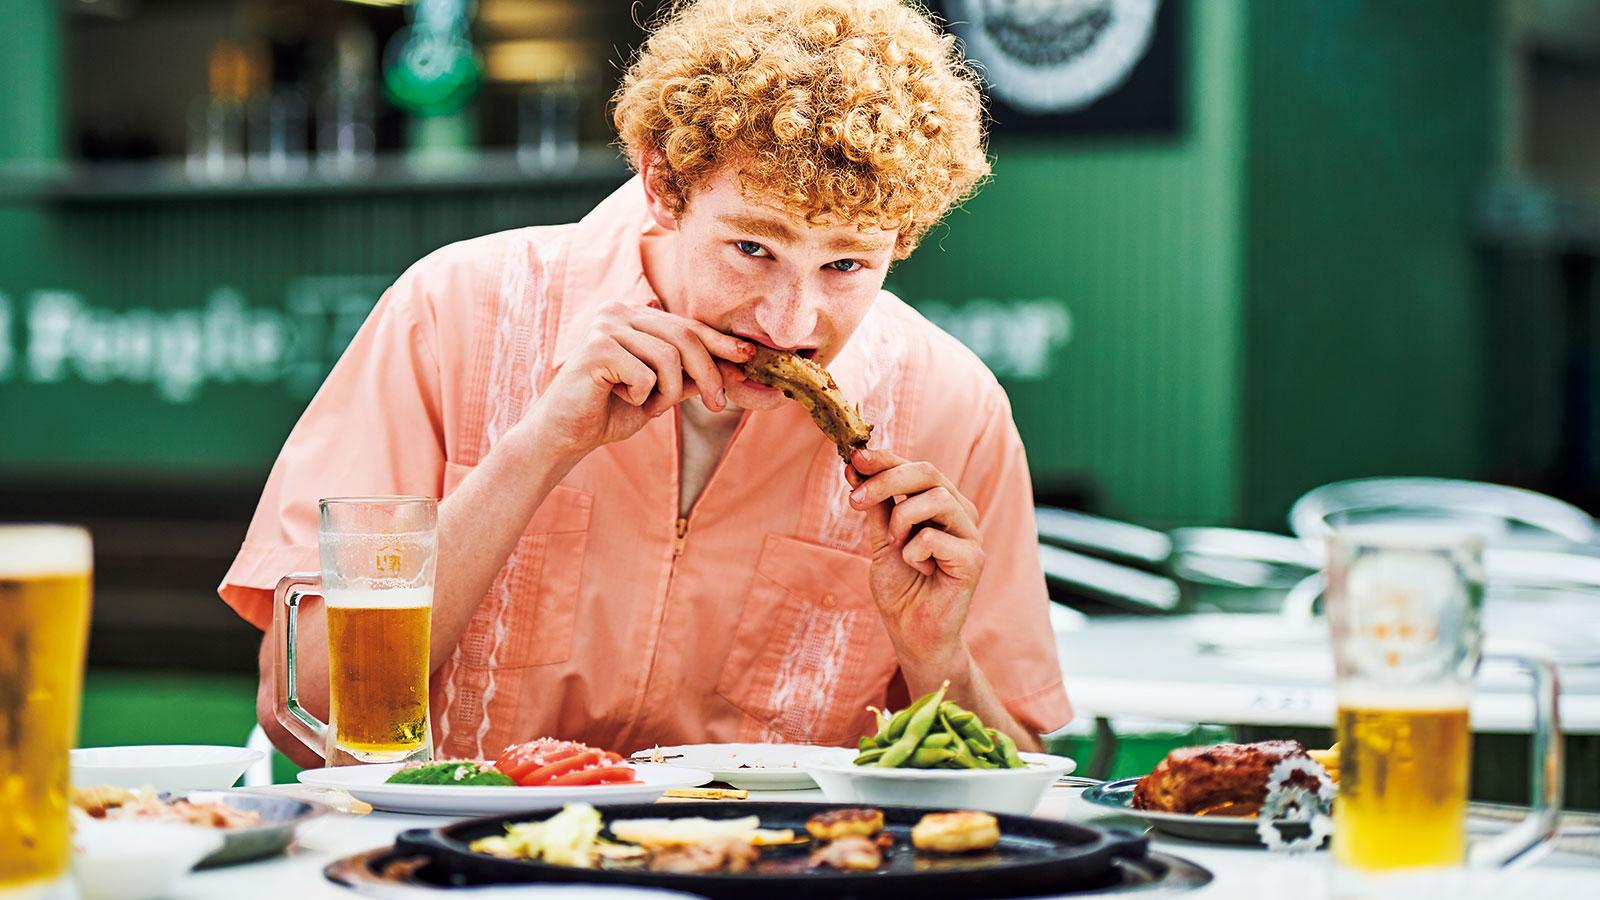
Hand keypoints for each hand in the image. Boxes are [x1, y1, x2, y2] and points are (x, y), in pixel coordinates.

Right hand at [527, 301, 754, 459]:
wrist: (566, 435)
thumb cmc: (611, 411)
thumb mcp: (662, 392)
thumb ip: (693, 377)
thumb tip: (739, 368)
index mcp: (634, 315)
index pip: (687, 325)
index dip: (720, 342)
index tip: (748, 356)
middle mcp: (619, 312)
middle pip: (684, 337)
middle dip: (708, 373)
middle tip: (716, 404)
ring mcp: (605, 326)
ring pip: (668, 357)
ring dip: (668, 392)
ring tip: (649, 406)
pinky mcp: (595, 348)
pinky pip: (645, 374)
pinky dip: (643, 397)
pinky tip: (622, 399)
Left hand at [847, 448, 983, 669]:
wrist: (911, 631)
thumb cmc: (901, 586)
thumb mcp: (881, 538)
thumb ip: (877, 505)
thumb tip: (856, 466)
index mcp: (940, 502)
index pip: (914, 468)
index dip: (885, 459)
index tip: (854, 458)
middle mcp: (960, 512)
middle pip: (928, 472)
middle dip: (886, 481)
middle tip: (855, 500)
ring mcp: (971, 534)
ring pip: (936, 498)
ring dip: (902, 520)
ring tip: (896, 546)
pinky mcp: (974, 559)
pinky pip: (935, 537)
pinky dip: (914, 552)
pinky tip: (919, 569)